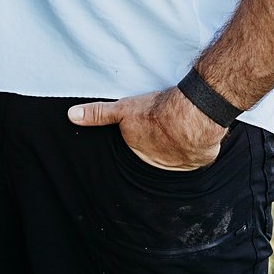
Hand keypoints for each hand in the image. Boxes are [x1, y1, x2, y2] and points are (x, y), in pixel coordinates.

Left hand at [67, 86, 227, 170]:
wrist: (189, 116)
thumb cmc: (156, 113)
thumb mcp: (123, 109)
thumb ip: (98, 114)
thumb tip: (71, 116)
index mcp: (141, 153)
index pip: (138, 151)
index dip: (142, 141)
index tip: (147, 133)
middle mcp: (161, 164)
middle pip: (158, 156)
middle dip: (161, 147)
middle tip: (164, 130)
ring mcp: (182, 164)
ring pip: (180, 157)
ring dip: (180, 148)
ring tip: (181, 131)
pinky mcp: (201, 159)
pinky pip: (200, 155)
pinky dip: (199, 146)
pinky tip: (198, 134)